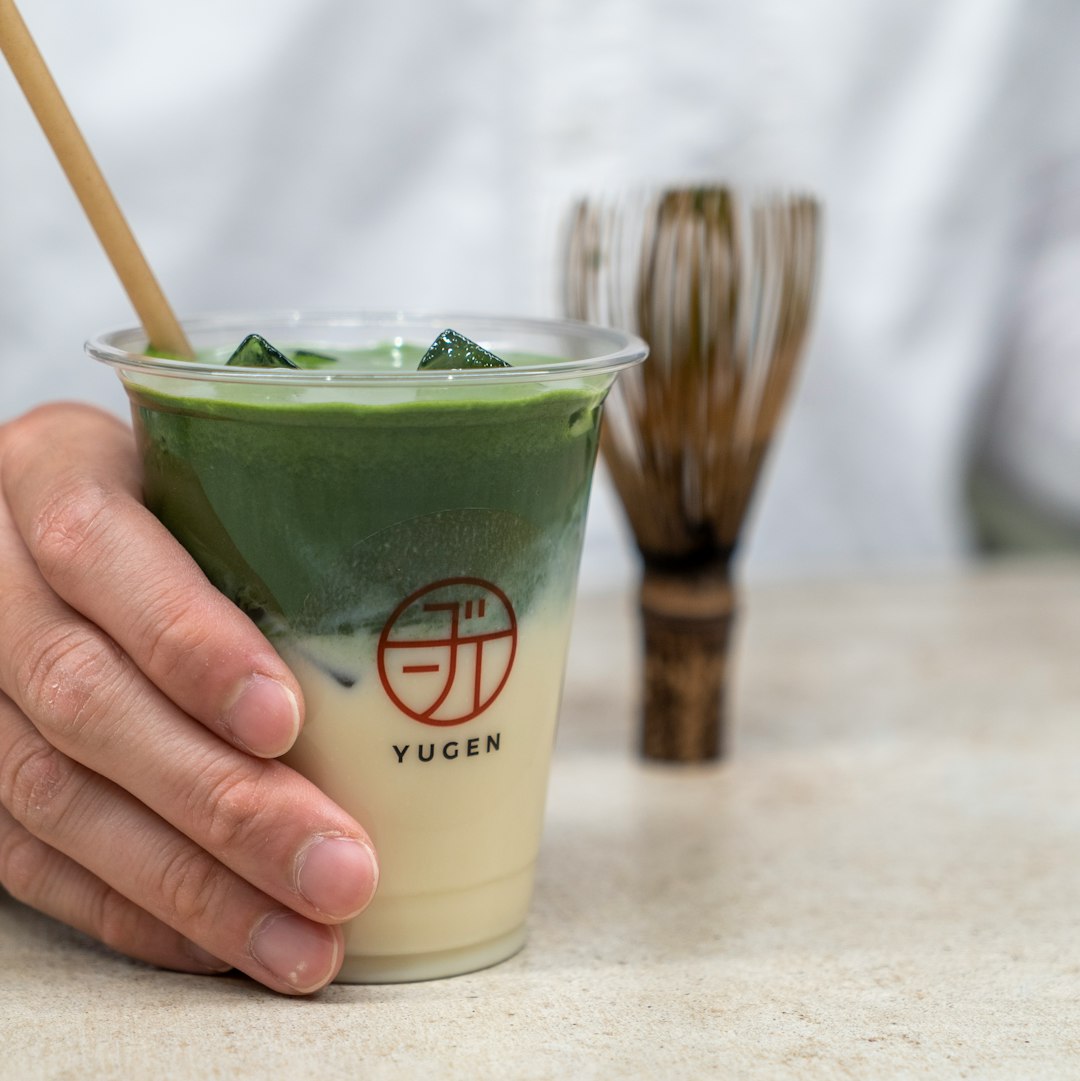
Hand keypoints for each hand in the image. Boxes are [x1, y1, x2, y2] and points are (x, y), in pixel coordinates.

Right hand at [0, 403, 378, 993]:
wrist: (37, 528)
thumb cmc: (168, 492)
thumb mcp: (208, 466)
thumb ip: (284, 516)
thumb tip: (447, 602)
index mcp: (55, 474)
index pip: (102, 551)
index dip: (187, 643)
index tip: (285, 721)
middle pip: (87, 698)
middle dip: (222, 799)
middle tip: (341, 869)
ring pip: (57, 797)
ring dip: (192, 884)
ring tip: (306, 941)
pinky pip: (34, 857)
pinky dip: (138, 909)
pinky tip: (228, 941)